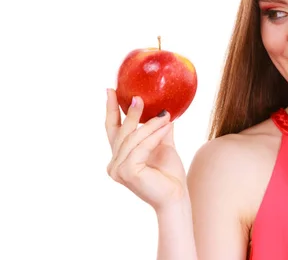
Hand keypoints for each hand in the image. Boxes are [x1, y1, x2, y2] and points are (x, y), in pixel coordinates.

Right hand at [105, 88, 187, 211]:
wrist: (176, 197)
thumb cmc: (169, 175)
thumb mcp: (162, 145)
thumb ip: (158, 129)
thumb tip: (163, 108)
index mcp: (119, 157)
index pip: (112, 130)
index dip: (111, 109)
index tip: (111, 90)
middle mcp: (114, 164)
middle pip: (121, 132)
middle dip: (131, 113)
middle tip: (139, 97)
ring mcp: (118, 170)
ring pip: (133, 139)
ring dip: (151, 125)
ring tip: (166, 115)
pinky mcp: (128, 172)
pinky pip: (141, 147)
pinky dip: (155, 135)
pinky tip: (167, 126)